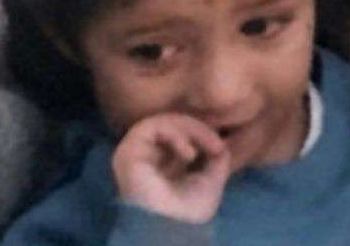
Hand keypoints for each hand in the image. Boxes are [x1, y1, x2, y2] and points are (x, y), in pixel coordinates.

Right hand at [112, 112, 231, 223]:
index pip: (178, 134)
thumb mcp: (210, 180)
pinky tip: (189, 154)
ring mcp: (135, 152)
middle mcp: (145, 156)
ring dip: (189, 130)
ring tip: (204, 149)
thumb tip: (221, 141)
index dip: (200, 133)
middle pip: (171, 125)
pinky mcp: (128, 150)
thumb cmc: (188, 212)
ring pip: (162, 122)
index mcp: (161, 163)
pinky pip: (152, 127)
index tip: (220, 147)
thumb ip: (216, 158)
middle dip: (197, 129)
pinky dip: (176, 134)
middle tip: (216, 144)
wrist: (171, 228)